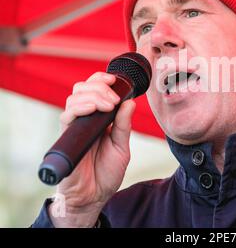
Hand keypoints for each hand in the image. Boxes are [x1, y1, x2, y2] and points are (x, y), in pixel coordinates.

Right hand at [49, 72, 135, 226]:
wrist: (94, 195)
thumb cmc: (107, 172)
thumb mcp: (121, 146)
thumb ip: (124, 125)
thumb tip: (129, 102)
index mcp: (99, 118)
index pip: (94, 89)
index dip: (101, 79)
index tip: (114, 80)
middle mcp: (85, 118)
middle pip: (83, 88)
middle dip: (99, 87)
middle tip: (113, 100)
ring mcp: (75, 126)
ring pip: (74, 97)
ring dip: (93, 95)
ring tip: (108, 106)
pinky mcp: (66, 136)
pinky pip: (67, 115)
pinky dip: (80, 107)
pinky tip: (93, 110)